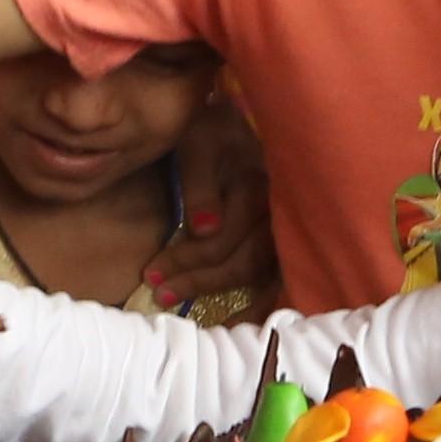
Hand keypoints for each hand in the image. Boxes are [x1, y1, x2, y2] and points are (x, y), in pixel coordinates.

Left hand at [149, 96, 275, 314]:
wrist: (245, 117)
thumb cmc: (215, 129)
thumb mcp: (198, 143)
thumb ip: (201, 184)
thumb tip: (206, 229)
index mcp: (257, 189)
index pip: (220, 240)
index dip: (186, 261)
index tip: (150, 274)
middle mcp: (279, 213)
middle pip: (243, 263)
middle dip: (200, 282)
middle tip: (160, 294)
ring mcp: (290, 226)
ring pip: (264, 274)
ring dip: (230, 299)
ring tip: (199, 322)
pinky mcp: (290, 235)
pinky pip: (283, 276)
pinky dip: (268, 302)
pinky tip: (248, 325)